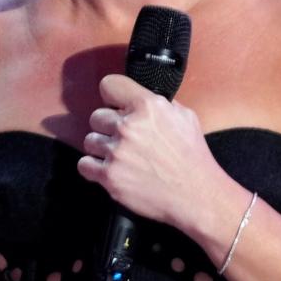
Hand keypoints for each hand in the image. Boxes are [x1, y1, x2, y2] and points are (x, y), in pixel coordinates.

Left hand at [78, 73, 222, 230]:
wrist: (196, 195)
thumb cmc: (193, 157)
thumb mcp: (185, 117)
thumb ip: (160, 105)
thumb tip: (143, 98)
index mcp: (147, 106)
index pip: (109, 85)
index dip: (112, 96)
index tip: (115, 105)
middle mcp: (128, 126)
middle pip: (96, 117)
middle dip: (108, 127)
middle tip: (124, 138)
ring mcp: (117, 152)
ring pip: (90, 141)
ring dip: (102, 148)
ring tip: (120, 157)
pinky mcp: (109, 176)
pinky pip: (84, 165)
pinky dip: (93, 168)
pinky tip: (109, 169)